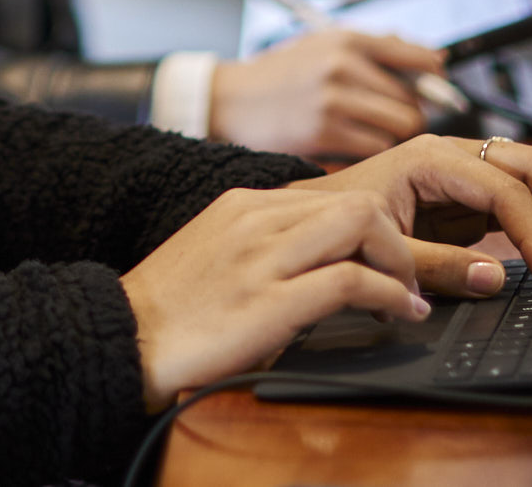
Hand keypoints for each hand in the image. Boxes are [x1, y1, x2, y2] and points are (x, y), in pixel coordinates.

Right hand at [120, 186, 426, 409]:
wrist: (124, 337)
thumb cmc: (171, 308)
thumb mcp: (218, 252)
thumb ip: (263, 243)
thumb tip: (318, 258)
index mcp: (244, 204)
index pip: (333, 194)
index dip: (374, 227)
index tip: (386, 260)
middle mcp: (257, 218)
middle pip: (357, 201)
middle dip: (396, 240)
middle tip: (406, 279)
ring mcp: (262, 256)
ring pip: (363, 223)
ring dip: (401, 262)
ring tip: (406, 295)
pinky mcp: (269, 301)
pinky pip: (352, 281)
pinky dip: (390, 295)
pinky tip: (399, 313)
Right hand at [208, 31, 445, 159]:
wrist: (229, 99)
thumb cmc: (282, 75)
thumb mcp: (323, 46)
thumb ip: (374, 50)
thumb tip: (432, 59)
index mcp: (347, 40)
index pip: (415, 57)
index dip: (434, 77)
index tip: (437, 85)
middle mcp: (342, 66)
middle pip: (413, 104)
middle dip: (409, 116)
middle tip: (392, 120)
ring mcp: (332, 102)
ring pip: (398, 131)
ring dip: (391, 139)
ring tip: (369, 135)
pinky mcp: (322, 135)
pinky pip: (374, 151)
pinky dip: (370, 154)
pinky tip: (352, 149)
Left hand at [288, 134, 531, 298]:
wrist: (312, 214)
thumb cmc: (339, 226)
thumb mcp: (384, 251)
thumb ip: (439, 265)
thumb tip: (497, 277)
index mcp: (431, 158)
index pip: (506, 189)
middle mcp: (454, 152)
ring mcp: (466, 167)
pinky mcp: (470, 190)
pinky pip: (522, 193)